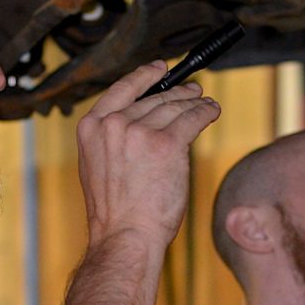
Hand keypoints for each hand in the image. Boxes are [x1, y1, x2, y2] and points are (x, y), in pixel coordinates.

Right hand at [76, 61, 220, 247]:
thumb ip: (115, 139)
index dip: (144, 75)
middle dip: (177, 93)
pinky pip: (193, 118)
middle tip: (193, 91)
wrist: (125, 236)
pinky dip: (206, 111)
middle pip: (154, 98)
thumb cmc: (116, 212)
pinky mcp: (167, 143)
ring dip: (194, 102)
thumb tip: (146, 120)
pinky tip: (212, 110)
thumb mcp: (100, 166)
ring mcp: (140, 132)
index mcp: (91, 128)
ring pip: (175, 107)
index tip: (159, 68)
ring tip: (205, 102)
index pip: (122, 89)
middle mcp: (114, 124)